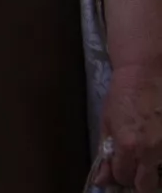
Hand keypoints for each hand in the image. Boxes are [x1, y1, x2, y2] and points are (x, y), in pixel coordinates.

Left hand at [94, 63, 161, 191]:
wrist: (145, 75)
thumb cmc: (122, 96)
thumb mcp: (107, 123)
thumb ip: (105, 154)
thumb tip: (101, 180)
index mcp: (128, 146)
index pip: (123, 177)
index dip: (119, 174)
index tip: (120, 166)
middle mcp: (151, 150)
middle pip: (147, 186)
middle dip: (138, 180)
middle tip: (135, 167)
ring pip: (161, 174)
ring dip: (153, 168)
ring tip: (147, 153)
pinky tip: (156, 143)